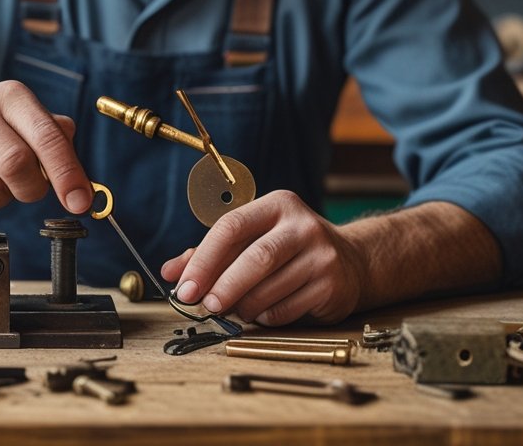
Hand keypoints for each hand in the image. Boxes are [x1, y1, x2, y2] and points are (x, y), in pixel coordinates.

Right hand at [0, 80, 93, 219]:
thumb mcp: (18, 110)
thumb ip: (53, 135)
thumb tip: (78, 177)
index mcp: (7, 97)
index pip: (46, 137)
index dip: (68, 173)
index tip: (81, 201)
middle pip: (18, 167)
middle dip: (33, 188)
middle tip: (28, 185)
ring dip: (2, 198)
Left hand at [159, 190, 366, 325]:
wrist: (352, 261)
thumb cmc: (288, 249)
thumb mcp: (253, 239)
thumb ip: (210, 253)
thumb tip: (170, 272)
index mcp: (276, 205)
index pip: (231, 227)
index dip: (203, 259)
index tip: (184, 287)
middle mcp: (302, 226)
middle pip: (254, 259)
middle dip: (223, 286)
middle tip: (204, 306)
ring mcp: (321, 255)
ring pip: (269, 289)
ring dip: (243, 306)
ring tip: (235, 308)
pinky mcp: (332, 285)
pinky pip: (285, 310)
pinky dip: (265, 317)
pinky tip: (263, 312)